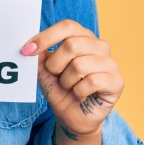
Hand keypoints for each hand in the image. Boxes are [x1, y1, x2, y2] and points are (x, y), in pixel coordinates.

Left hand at [21, 20, 123, 135]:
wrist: (73, 117)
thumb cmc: (61, 90)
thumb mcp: (45, 72)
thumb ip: (40, 56)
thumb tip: (32, 45)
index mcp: (83, 37)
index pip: (67, 26)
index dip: (46, 37)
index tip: (27, 50)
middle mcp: (99, 46)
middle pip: (71, 45)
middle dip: (55, 65)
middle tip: (56, 76)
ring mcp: (110, 63)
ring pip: (80, 65)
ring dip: (67, 82)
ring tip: (70, 88)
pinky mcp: (117, 81)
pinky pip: (92, 82)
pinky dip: (79, 92)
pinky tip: (81, 96)